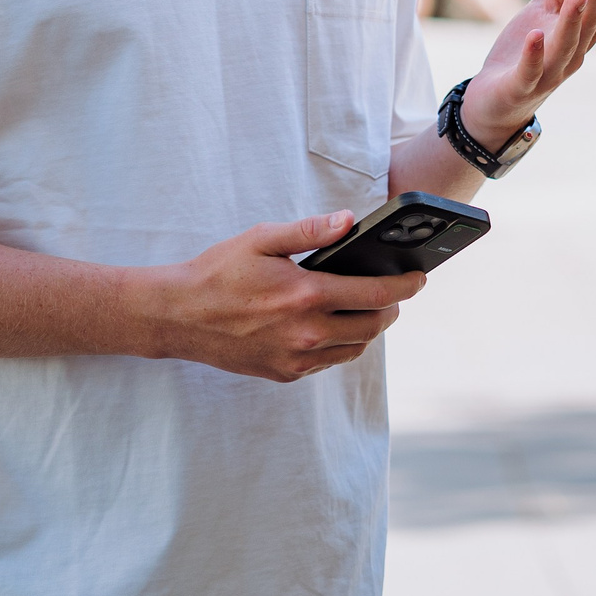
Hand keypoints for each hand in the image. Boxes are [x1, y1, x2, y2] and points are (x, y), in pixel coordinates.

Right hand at [140, 212, 424, 382]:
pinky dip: (340, 345)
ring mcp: (294, 359)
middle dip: (392, 308)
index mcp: (306, 296)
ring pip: (354, 348)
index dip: (406, 285)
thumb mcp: (262, 239)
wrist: (175, 316)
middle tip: (395, 291)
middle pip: (374, 326)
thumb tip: (350, 221)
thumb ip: (310, 230)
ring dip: (368, 329)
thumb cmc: (218, 273)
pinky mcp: (283, 374)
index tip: (420, 277)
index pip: (378, 294)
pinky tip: (333, 325)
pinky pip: (328, 362)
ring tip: (366, 306)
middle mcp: (305, 333)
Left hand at [460, 0, 595, 148]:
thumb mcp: (547, 5)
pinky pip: (530, 71)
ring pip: (565, 45)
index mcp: (583, 33)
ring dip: (572, 20)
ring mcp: (549, 72)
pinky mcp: (521, 86)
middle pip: (589, 21)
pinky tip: (535, 34)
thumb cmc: (528, 48)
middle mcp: (574, 53)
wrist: (496, 100)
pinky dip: (534, 54)